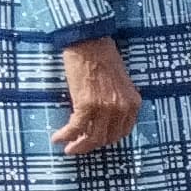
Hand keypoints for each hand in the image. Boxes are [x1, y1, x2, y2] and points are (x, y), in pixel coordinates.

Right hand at [54, 37, 138, 155]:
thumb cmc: (101, 57)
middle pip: (107, 138)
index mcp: (133, 103)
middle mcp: (122, 109)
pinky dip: (65, 135)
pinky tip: (57, 138)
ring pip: (92, 137)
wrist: (89, 41)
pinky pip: (76, 128)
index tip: (96, 141)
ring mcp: (105, 109)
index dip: (108, 139)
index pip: (122, 131)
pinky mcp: (87, 105)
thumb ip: (116, 100)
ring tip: (68, 148)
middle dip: (92, 145)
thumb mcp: (118, 83)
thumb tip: (103, 117)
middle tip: (78, 147)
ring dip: (78, 146)